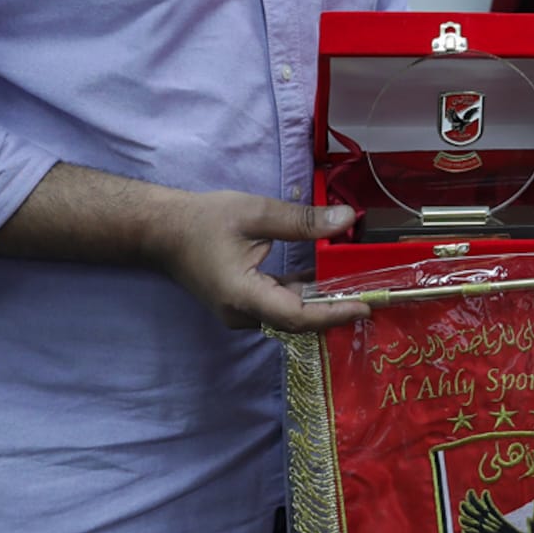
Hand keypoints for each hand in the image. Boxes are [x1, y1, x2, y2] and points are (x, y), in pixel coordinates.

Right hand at [150, 191, 369, 332]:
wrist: (162, 231)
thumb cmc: (204, 220)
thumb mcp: (256, 212)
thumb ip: (302, 220)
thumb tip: (347, 220)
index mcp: (242, 295)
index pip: (297, 315)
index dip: (333, 314)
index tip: (365, 306)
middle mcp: (242, 313)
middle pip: (297, 320)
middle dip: (334, 309)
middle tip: (371, 296)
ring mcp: (240, 313)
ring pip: (289, 314)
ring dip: (321, 302)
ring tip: (357, 287)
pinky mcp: (242, 305)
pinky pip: (279, 305)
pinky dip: (303, 295)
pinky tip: (326, 280)